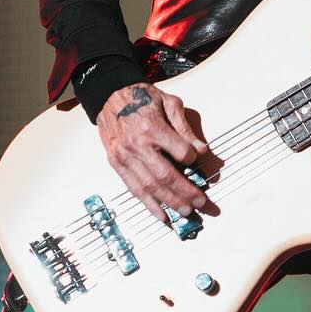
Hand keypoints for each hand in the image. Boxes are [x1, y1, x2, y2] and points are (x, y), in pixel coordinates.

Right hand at [97, 84, 212, 223]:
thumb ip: (185, 127)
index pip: (179, 151)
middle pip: (166, 176)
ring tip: (186, 212)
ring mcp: (124, 157)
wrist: (109, 96)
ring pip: (150, 186)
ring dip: (170, 202)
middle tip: (201, 202)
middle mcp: (137, 145)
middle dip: (186, 192)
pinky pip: (134, 189)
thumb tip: (200, 149)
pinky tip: (162, 215)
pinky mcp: (116, 164)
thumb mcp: (168, 102)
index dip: (191, 158)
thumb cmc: (141, 98)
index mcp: (152, 127)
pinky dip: (149, 204)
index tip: (195, 159)